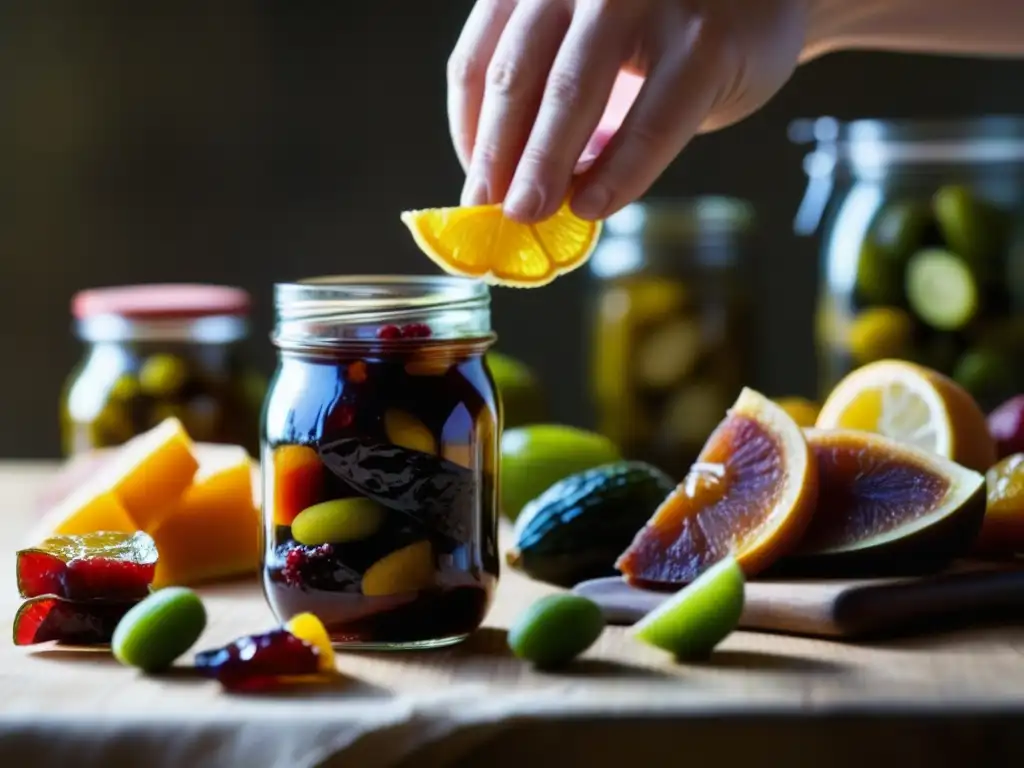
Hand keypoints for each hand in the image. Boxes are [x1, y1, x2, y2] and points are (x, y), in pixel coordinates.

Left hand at [447, 0, 809, 222]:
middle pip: (516, 75)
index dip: (468, 130)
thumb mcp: (594, 39)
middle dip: (497, 155)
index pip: (480, 59)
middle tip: (489, 212)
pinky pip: (650, 121)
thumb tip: (509, 181)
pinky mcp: (705, 39)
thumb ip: (551, 88)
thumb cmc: (666, 24)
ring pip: (571, 91)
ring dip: (543, 164)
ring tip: (528, 214)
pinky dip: (618, 172)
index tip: (475, 184)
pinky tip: (595, 205)